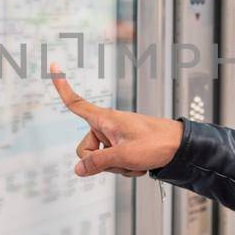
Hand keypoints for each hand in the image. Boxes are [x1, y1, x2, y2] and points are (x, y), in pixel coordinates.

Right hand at [50, 62, 183, 176]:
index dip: (62, 86)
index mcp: (105, 119)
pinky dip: (125, 167)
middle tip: (123, 162)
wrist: (180, 147)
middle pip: (85, 149)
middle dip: (100, 162)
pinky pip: (113, 162)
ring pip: (100, 159)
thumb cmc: (156, 144)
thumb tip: (77, 169)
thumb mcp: (124, 156)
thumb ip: (98, 162)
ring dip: (116, 166)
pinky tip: (140, 165)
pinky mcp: (122, 145)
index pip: (77, 103)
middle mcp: (107, 125)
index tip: (54, 65)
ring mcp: (114, 137)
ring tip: (136, 162)